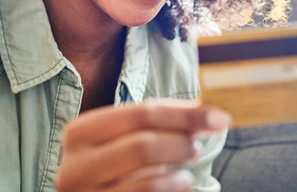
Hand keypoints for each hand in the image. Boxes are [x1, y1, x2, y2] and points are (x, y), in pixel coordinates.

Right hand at [55, 99, 230, 191]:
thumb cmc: (112, 166)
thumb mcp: (125, 139)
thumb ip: (157, 123)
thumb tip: (206, 113)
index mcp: (80, 133)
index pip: (141, 113)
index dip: (186, 114)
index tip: (221, 118)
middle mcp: (75, 166)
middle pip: (144, 145)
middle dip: (182, 143)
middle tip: (199, 147)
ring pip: (149, 181)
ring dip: (180, 173)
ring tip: (188, 166)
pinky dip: (172, 188)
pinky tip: (181, 182)